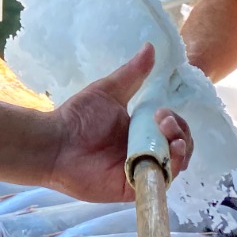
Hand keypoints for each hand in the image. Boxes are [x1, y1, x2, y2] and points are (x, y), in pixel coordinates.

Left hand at [47, 45, 194, 203]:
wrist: (55, 142)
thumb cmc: (78, 117)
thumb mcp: (109, 91)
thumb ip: (132, 73)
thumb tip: (150, 47)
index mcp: (140, 132)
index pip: (173, 131)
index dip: (176, 122)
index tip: (161, 112)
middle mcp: (143, 152)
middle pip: (179, 148)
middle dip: (181, 134)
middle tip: (163, 123)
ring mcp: (139, 171)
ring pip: (173, 166)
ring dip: (180, 151)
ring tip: (171, 138)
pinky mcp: (132, 189)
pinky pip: (158, 183)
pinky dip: (168, 171)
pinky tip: (168, 157)